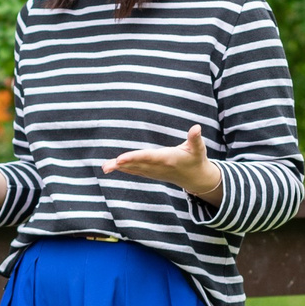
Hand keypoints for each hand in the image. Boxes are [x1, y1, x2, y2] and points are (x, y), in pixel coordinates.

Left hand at [101, 125, 222, 202]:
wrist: (196, 178)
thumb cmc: (197, 159)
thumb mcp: (199, 149)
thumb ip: (195, 138)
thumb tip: (197, 127)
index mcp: (168, 159)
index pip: (148, 157)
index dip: (134, 158)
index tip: (121, 159)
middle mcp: (159, 167)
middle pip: (137, 165)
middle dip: (121, 164)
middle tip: (106, 166)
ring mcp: (155, 172)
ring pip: (134, 169)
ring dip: (119, 168)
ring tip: (105, 167)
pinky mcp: (152, 173)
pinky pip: (136, 171)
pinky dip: (125, 169)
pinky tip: (114, 167)